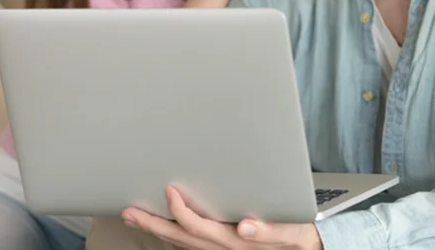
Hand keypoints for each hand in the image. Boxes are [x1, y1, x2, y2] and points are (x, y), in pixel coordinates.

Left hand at [122, 186, 322, 249]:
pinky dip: (171, 233)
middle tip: (129, 212)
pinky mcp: (219, 246)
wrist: (305, 248)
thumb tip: (245, 225)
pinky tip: (161, 223)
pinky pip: (188, 242)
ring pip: (180, 241)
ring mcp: (219, 249)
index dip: (181, 211)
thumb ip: (271, 230)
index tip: (169, 191)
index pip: (199, 228)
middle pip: (180, 238)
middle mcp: (223, 247)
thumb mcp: (292, 232)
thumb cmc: (298, 235)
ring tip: (135, 217)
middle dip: (153, 224)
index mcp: (237, 242)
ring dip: (156, 229)